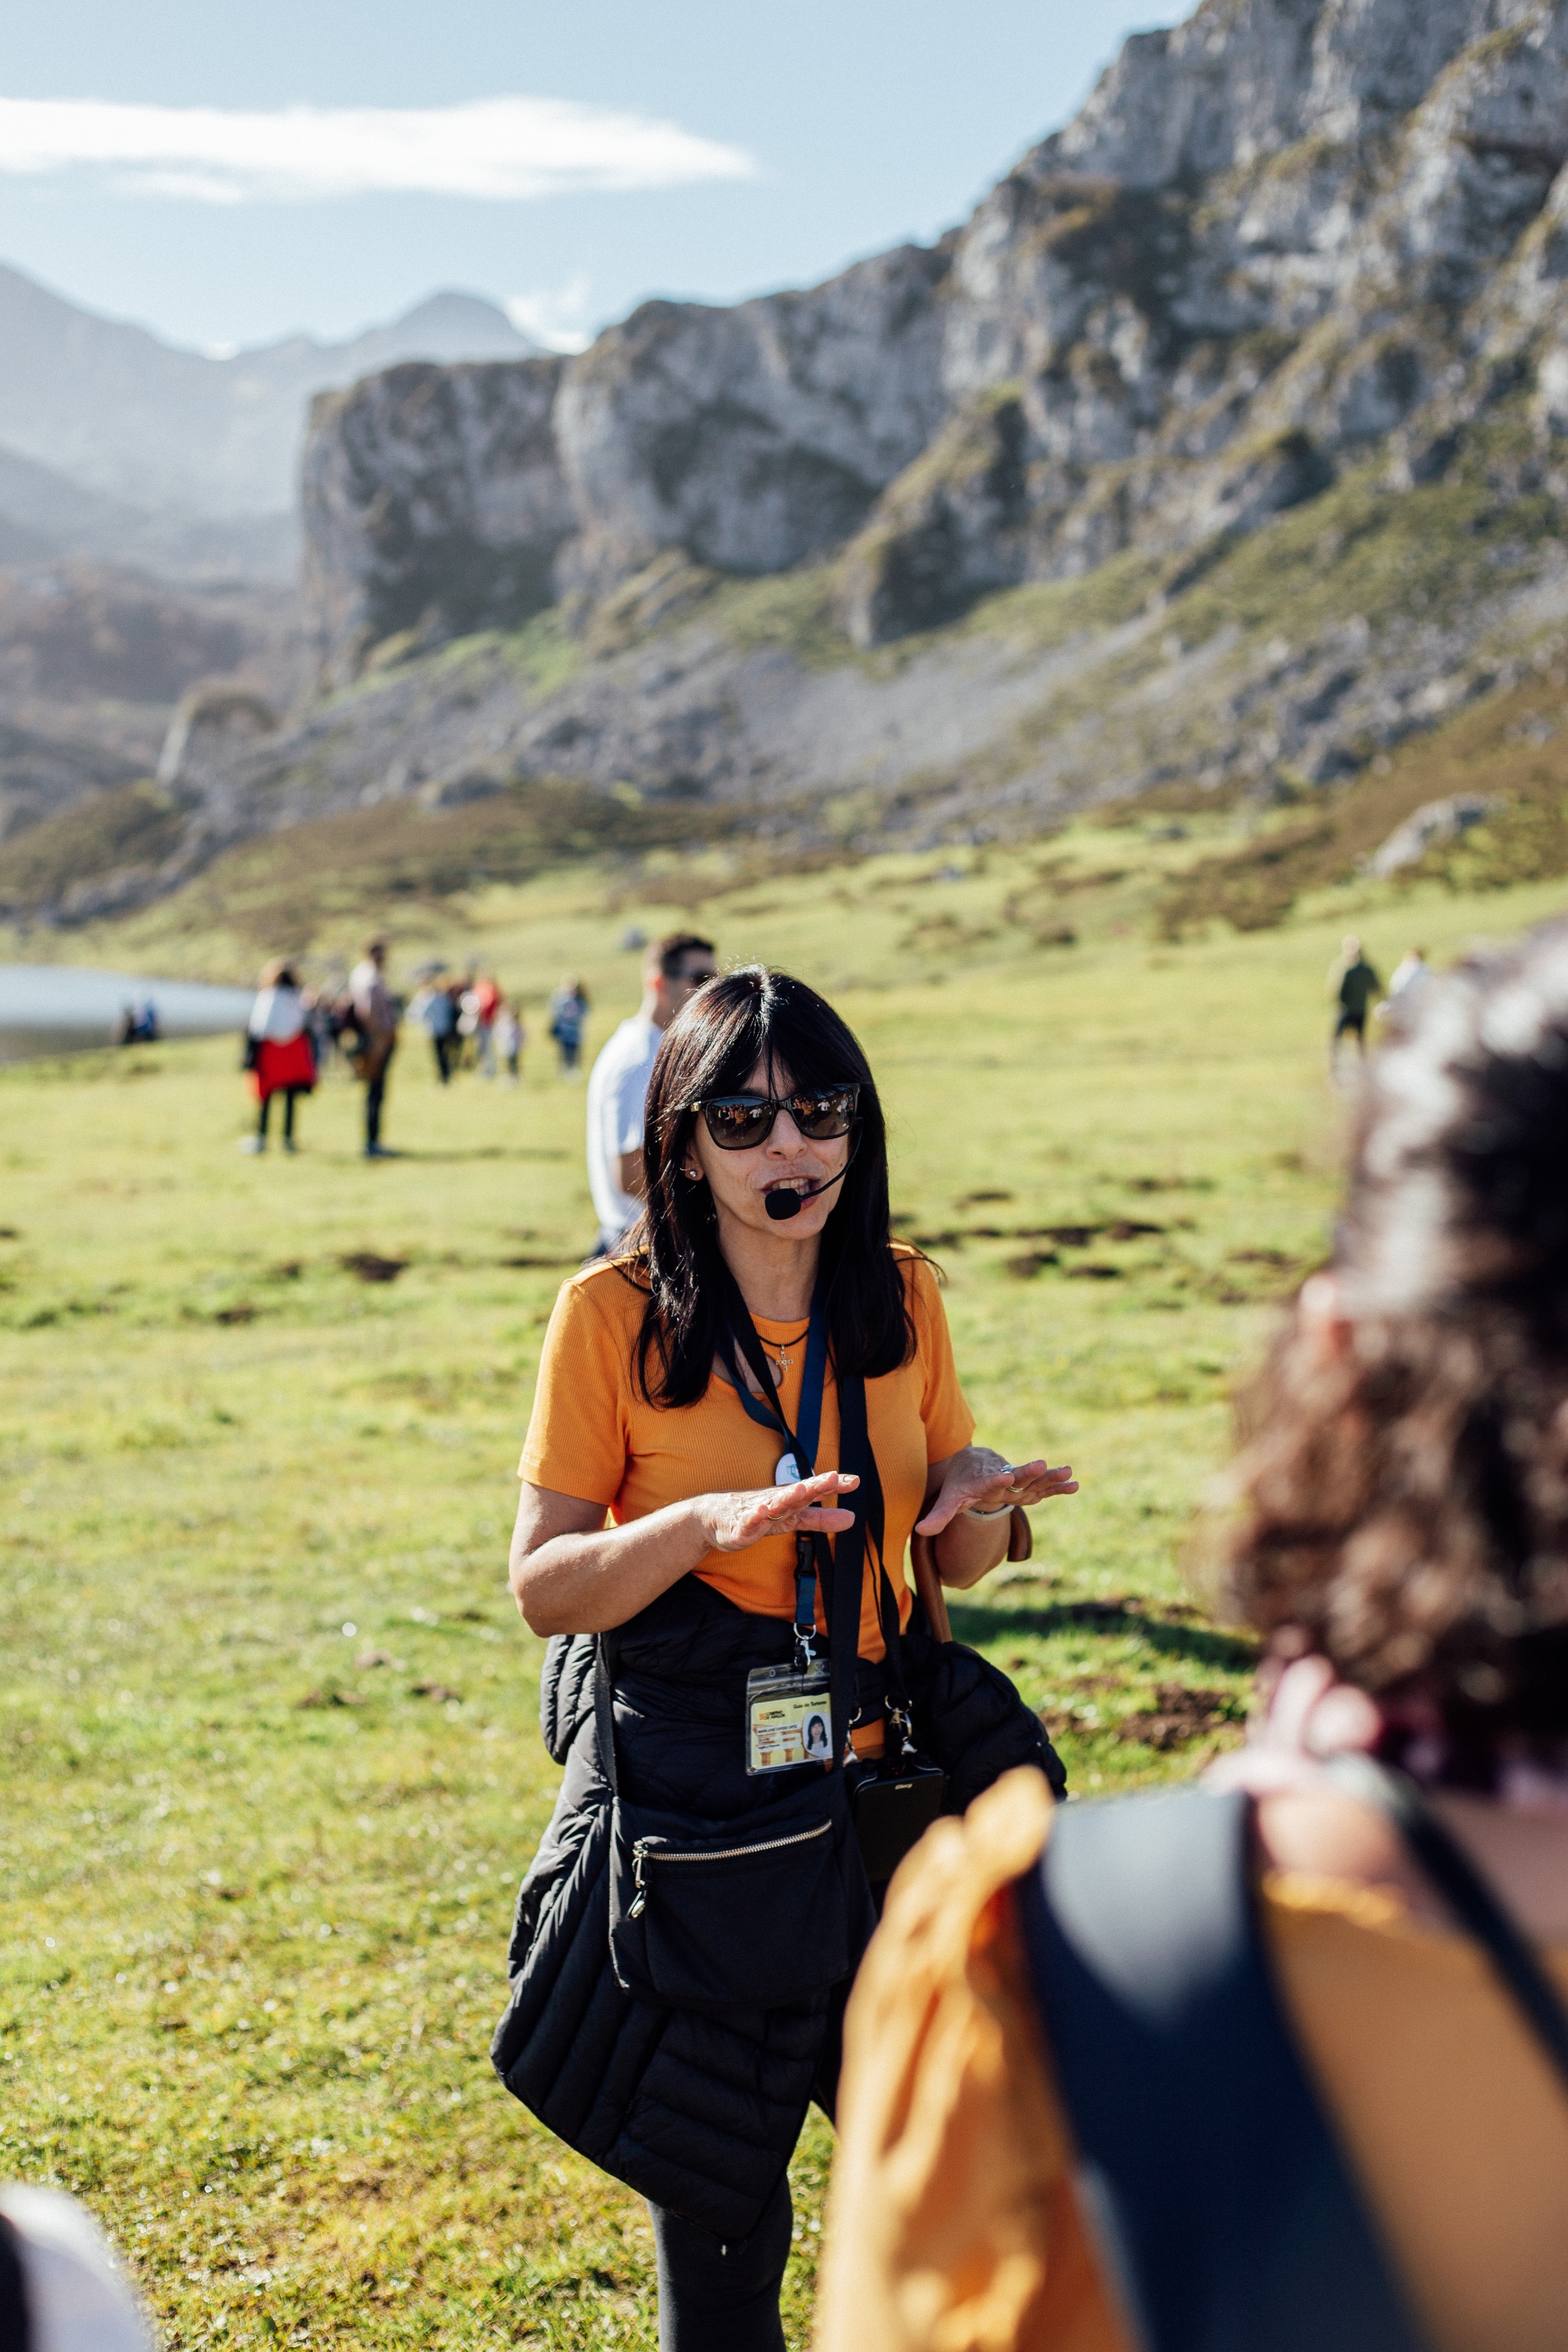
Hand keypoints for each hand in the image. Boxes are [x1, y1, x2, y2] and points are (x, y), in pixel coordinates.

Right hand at [700, 1472, 859, 1554]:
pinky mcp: (740, 1525)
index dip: (834, 1486)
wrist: (715, 1517)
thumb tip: (853, 1518)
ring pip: (776, 1502)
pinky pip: (749, 1520)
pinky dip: (755, 1515)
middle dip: (816, 1485)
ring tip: (802, 1489)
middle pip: (799, 1492)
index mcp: (792, 1499)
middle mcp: (777, 1500)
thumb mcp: (794, 1518)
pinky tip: (762, 1511)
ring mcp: (758, 1511)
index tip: (854, 1481)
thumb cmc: (759, 1514)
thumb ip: (821, 1519)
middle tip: (833, 1478)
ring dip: (789, 1495)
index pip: (816, 1490)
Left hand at [915, 1447, 1076, 1537]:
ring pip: (1033, 1479)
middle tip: (1041, 1464)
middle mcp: (1001, 1478)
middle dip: (1028, 1471)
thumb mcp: (949, 1500)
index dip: (996, 1479)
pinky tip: (1074, 1485)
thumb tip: (919, 1532)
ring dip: (1049, 1477)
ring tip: (1068, 1471)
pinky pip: (1043, 1487)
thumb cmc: (960, 1484)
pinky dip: (1057, 1487)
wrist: (971, 1463)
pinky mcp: (1025, 1486)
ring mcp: (1016, 1482)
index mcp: (982, 1482)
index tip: (1006, 1476)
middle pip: (1016, 1475)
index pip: (989, 1481)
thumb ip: (938, 1516)